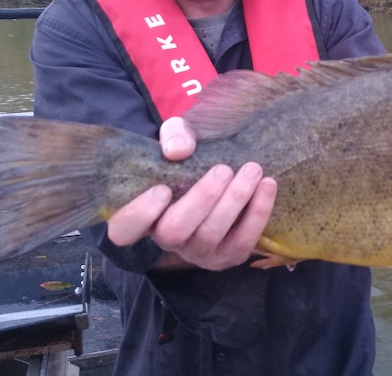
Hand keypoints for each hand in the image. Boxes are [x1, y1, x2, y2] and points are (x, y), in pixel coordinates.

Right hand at [106, 116, 276, 270]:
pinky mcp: (227, 256)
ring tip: (252, 170)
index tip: (161, 189)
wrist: (224, 173)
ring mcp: (197, 252)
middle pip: (174, 232)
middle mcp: (166, 239)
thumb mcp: (179, 139)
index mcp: (143, 214)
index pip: (124, 230)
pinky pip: (242, 242)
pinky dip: (258, 213)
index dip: (139, 215)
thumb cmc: (191, 159)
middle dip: (200, 200)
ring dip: (234, 202)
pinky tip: (267, 185)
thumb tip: (178, 150)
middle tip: (222, 170)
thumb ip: (174, 135)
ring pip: (210, 236)